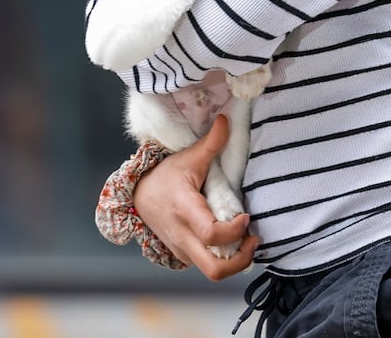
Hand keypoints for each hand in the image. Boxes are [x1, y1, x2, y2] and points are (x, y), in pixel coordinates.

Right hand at [134, 114, 259, 279]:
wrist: (137, 196)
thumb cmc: (164, 177)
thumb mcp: (188, 158)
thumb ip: (211, 142)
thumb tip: (225, 119)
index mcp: (184, 210)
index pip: (211, 235)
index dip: (235, 231)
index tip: (246, 216)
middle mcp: (182, 235)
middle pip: (215, 269)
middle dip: (241, 260)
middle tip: (252, 239)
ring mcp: (181, 249)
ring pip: (212, 271)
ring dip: (234, 260)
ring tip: (244, 238)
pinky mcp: (183, 255)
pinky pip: (205, 265)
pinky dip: (222, 257)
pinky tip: (230, 239)